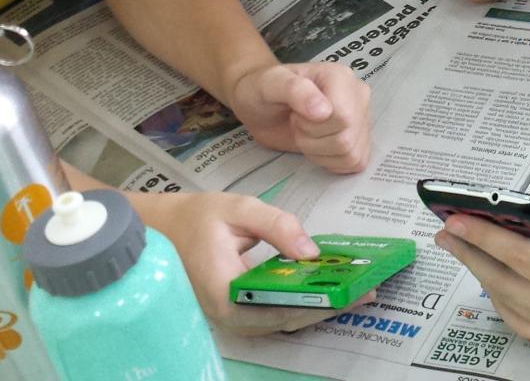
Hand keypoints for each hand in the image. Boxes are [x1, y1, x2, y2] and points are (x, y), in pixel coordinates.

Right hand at [135, 190, 362, 335]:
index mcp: (225, 294)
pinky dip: (302, 303)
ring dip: (318, 307)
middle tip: (367, 292)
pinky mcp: (237, 311)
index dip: (318, 303)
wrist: (162, 230)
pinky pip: (274, 313)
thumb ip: (276, 226)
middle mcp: (229, 315)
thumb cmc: (197, 218)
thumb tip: (311, 252)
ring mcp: (232, 317)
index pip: (279, 308)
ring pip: (282, 320)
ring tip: (356, 292)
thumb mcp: (238, 209)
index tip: (351, 293)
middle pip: (287, 319)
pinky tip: (326, 289)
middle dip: (328, 307)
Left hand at [227, 60, 370, 172]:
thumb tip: (324, 112)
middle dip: (312, 140)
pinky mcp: (359, 139)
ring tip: (305, 133)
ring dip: (319, 152)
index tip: (295, 113)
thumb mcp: (271, 84)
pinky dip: (331, 162)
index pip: (343, 117)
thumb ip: (296, 91)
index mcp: (341, 77)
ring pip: (351, 154)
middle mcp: (358, 96)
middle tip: (297, 123)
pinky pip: (356, 162)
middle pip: (346, 139)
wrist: (263, 104)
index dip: (312, 125)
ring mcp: (362, 118)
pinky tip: (317, 146)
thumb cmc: (264, 90)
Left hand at [434, 186, 529, 345]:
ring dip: (483, 279)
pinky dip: (504, 304)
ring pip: (510, 308)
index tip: (456, 220)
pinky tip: (496, 283)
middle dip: (471, 256)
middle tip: (445, 232)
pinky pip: (526, 326)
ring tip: (465, 250)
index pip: (519, 259)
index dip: (484, 237)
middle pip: (504, 285)